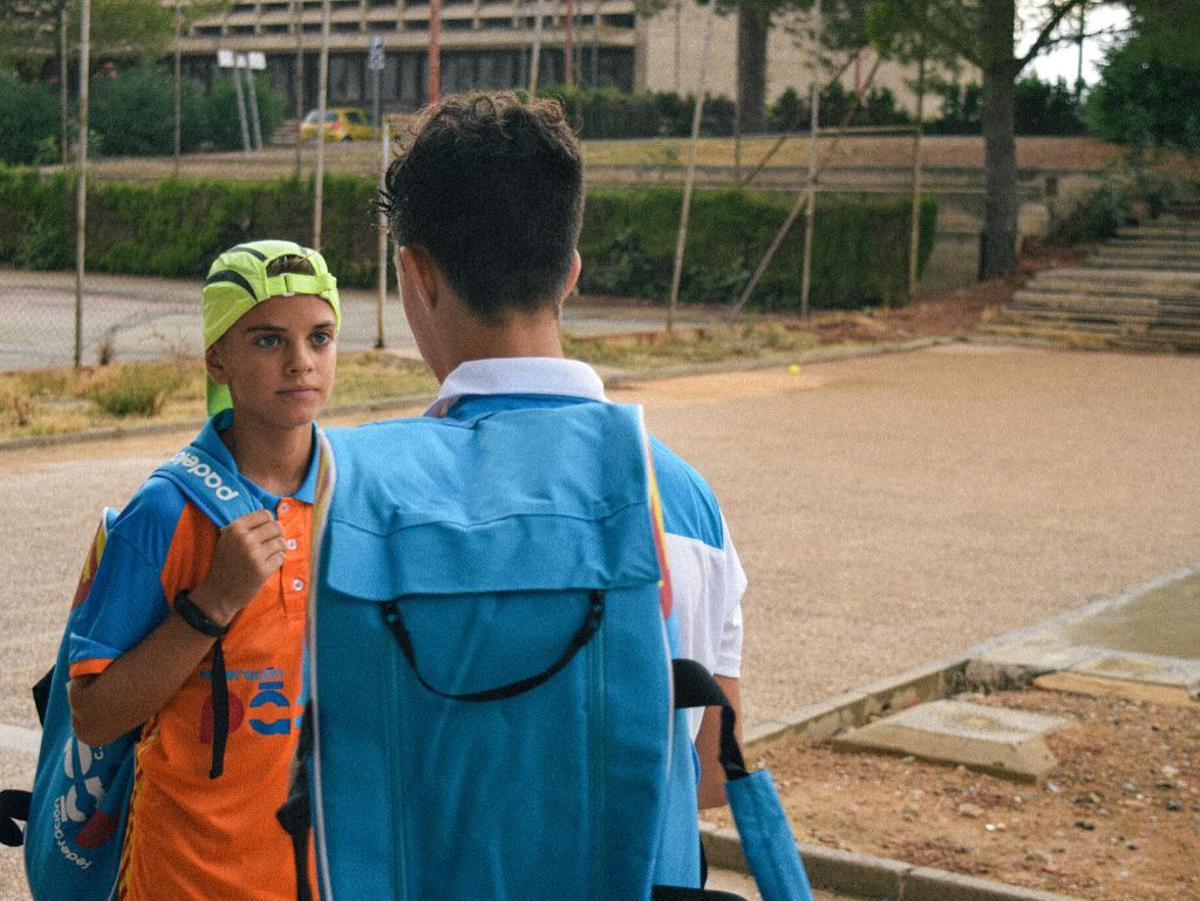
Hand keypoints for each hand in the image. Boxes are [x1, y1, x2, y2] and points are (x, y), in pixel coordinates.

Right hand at [190, 510, 285, 625]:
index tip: (266, 531)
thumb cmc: (226, 563)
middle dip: (278, 535)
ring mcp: (254, 555)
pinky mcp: (262, 570)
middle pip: (277, 526)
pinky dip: (277, 561)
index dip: (270, 522)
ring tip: (268, 555)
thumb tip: (268, 511)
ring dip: (279, 549)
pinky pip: (281, 557)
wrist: (219, 592)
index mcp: (235, 528)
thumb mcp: (228, 538)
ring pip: (281, 542)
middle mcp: (244, 539)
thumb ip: (245, 526)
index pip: (265, 514)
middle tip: (271, 544)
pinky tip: (267, 565)